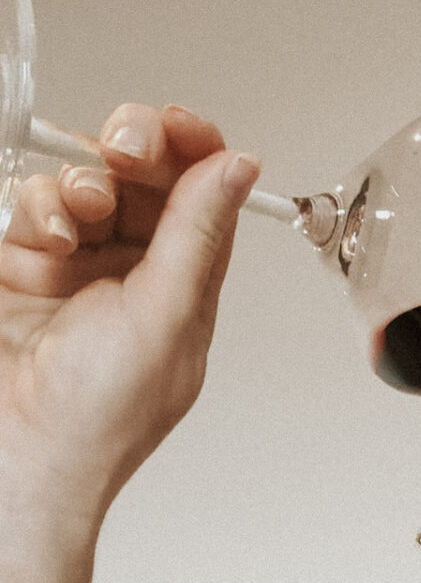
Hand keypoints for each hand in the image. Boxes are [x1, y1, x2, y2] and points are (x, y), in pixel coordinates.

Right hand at [0, 102, 259, 523]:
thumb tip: (238, 167)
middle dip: (133, 150)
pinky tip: (45, 240)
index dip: (191, 150)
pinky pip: (35, 206)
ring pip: (85, 182)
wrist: (16, 455)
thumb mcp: (166, 316)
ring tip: (74, 219)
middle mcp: (134, 275)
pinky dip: (39, 207)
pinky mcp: (23, 266)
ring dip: (80, 183)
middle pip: (142, 177)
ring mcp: (76, 269)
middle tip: (124, 147)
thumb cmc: (95, 417)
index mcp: (185, 290)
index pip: (200, 197)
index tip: (174, 126)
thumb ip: (198, 233)